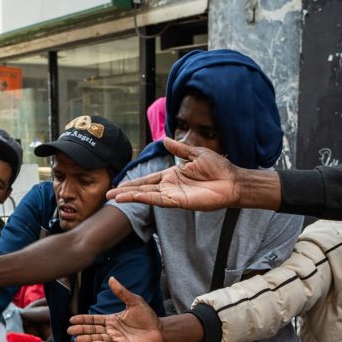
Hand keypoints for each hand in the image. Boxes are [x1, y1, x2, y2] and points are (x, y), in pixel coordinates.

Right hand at [67, 277, 164, 341]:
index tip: (72, 319)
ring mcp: (117, 339)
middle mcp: (112, 330)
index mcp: (112, 319)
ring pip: (99, 338)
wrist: (159, 329)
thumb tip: (111, 279)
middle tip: (70, 331)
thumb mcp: (133, 301)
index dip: (84, 319)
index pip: (94, 319)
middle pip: (93, 330)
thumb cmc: (147, 316)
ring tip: (77, 338)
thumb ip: (121, 292)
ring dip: (88, 338)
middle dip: (82, 330)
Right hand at [107, 136, 240, 210]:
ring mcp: (174, 195)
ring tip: (115, 198)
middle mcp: (170, 186)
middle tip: (109, 195)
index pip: (148, 179)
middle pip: (143, 189)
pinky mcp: (180, 201)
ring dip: (131, 196)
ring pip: (147, 195)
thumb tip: (164, 139)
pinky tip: (134, 197)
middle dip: (126, 192)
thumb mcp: (196, 153)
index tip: (119, 186)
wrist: (232, 180)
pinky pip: (160, 199)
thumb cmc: (218, 167)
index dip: (134, 182)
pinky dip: (146, 198)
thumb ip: (179, 148)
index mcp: (172, 175)